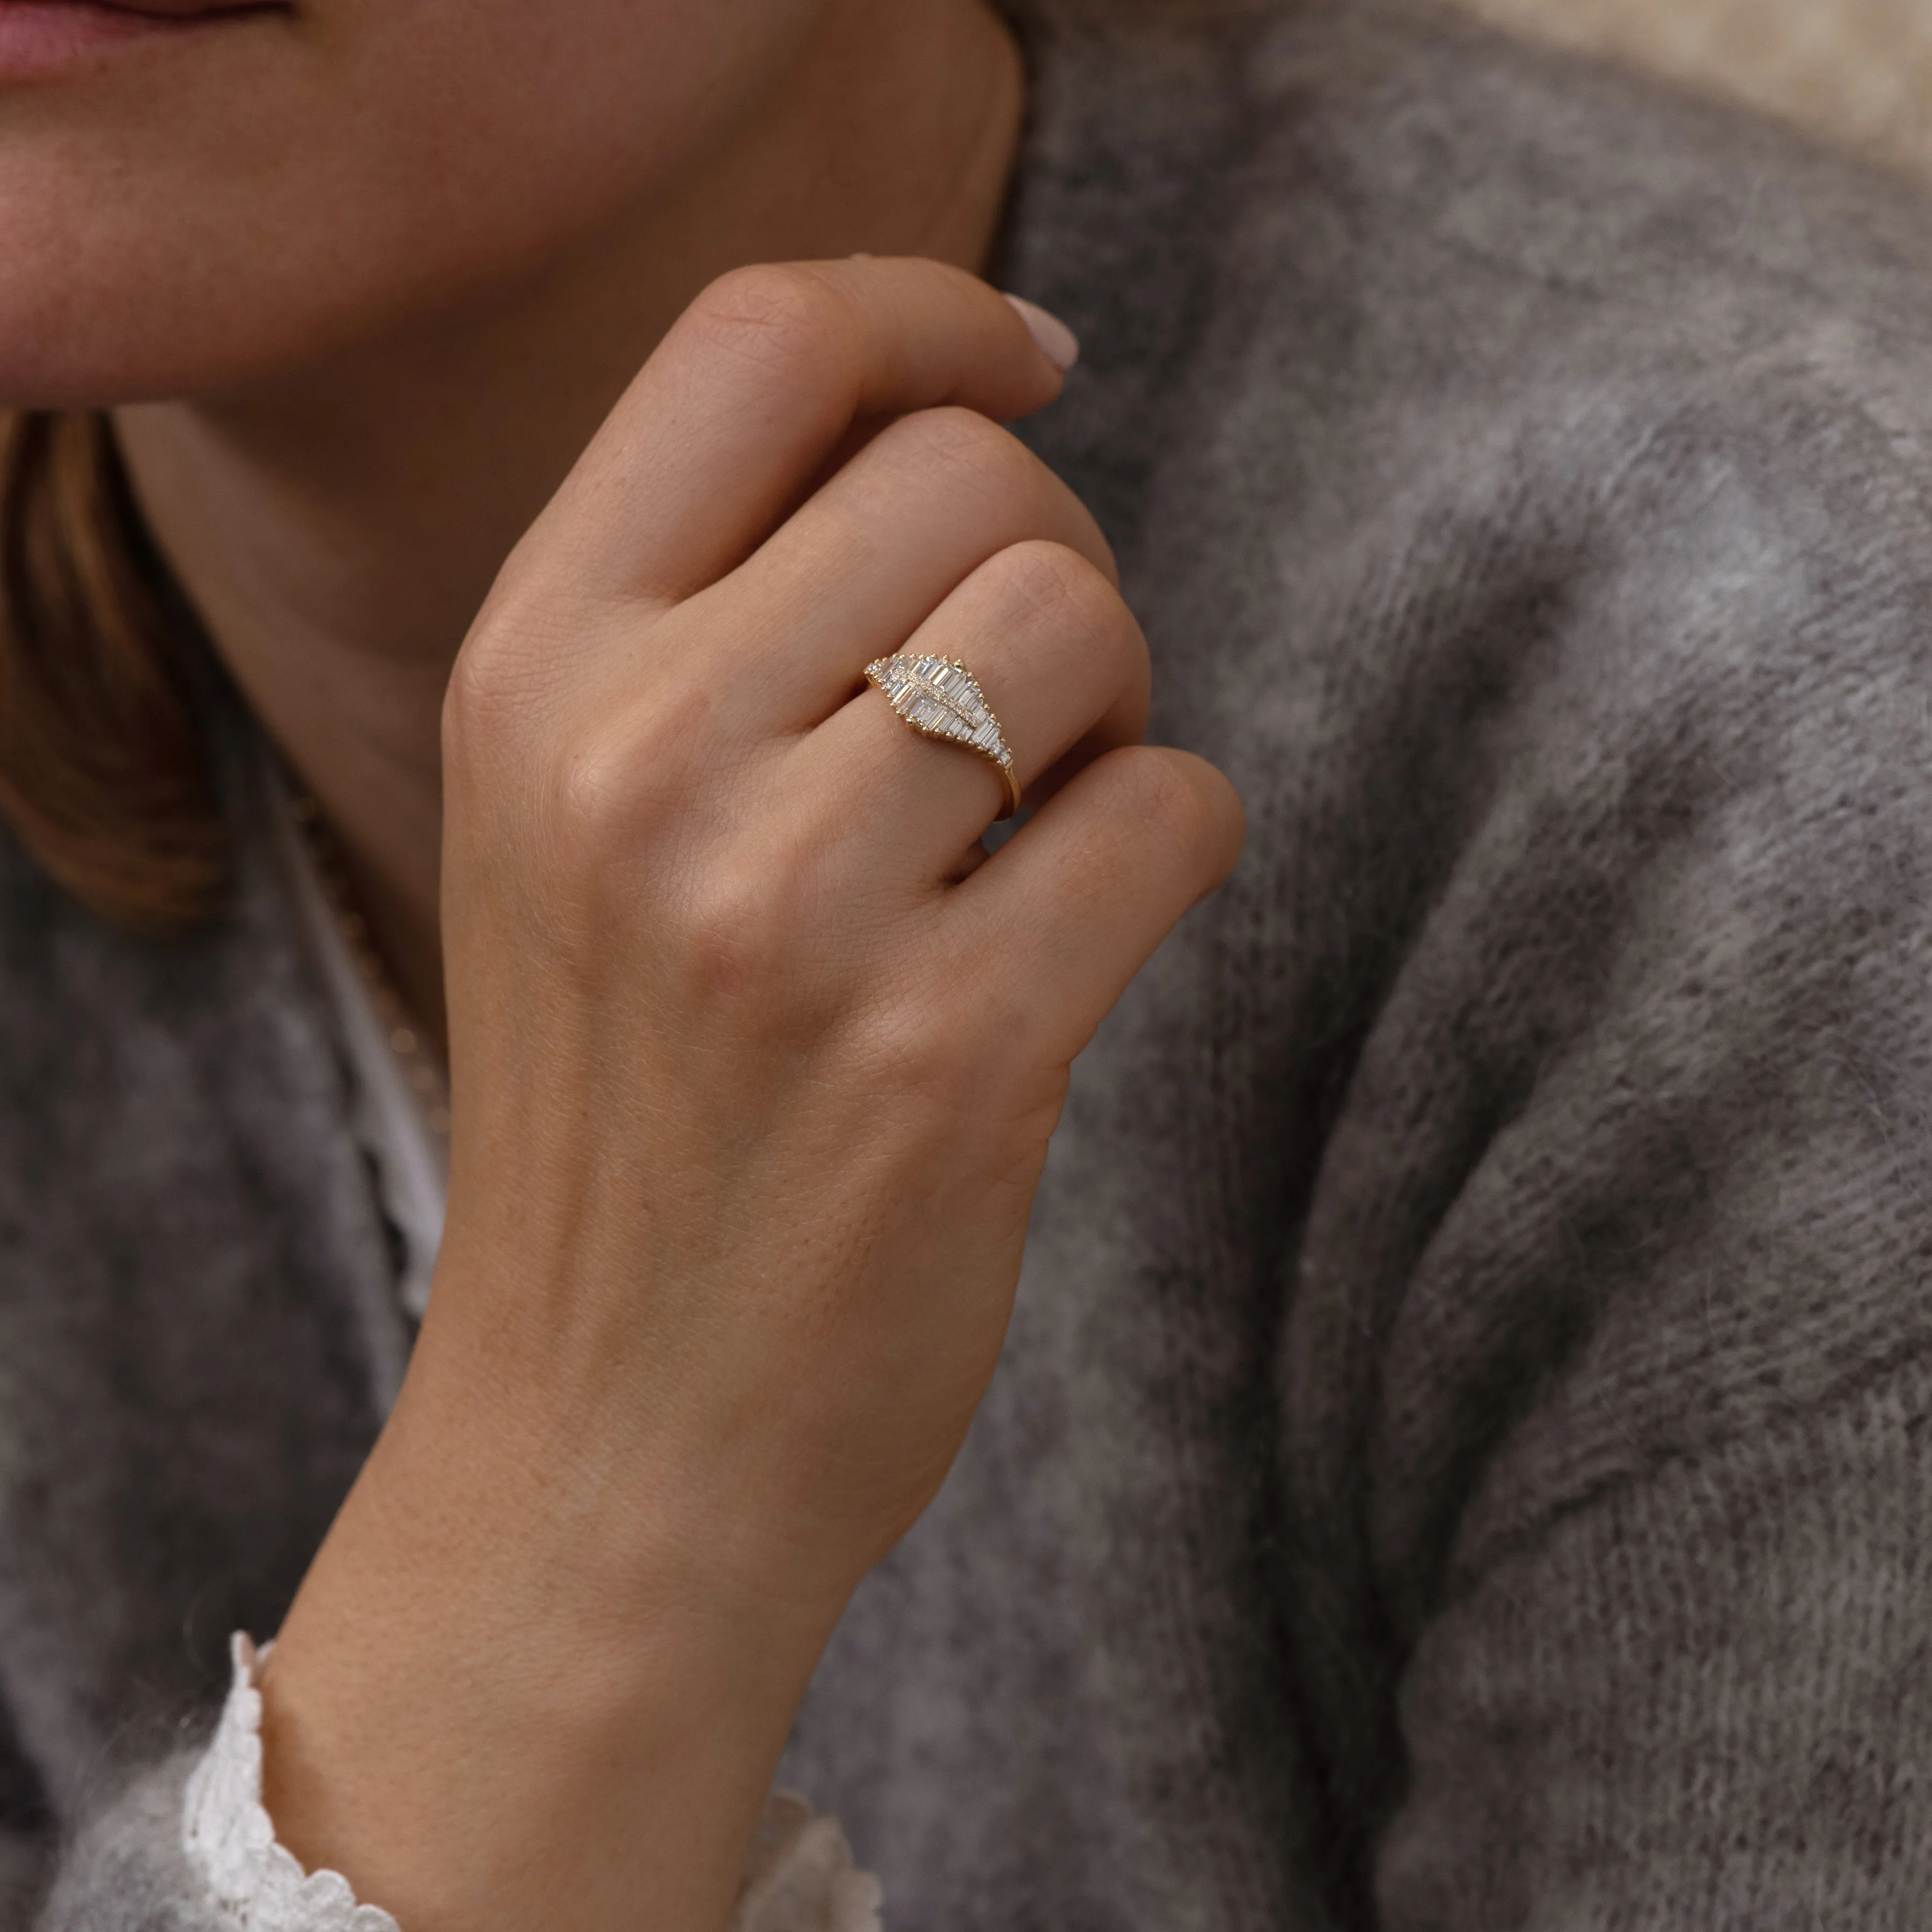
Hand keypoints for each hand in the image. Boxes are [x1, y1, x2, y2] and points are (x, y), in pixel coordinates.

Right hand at [261, 257, 1242, 1931]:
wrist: (606, 1447)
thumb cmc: (619, 1123)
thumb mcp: (568, 830)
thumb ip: (712, 622)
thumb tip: (974, 427)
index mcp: (527, 674)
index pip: (757, 344)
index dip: (926, 312)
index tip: (1023, 357)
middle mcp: (636, 759)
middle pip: (971, 473)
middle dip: (1053, 561)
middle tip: (1028, 707)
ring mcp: (786, 911)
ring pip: (1085, 619)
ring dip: (1119, 706)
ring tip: (1040, 824)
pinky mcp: (950, 1054)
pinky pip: (1178, 810)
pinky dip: (1176, 843)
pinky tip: (1081, 931)